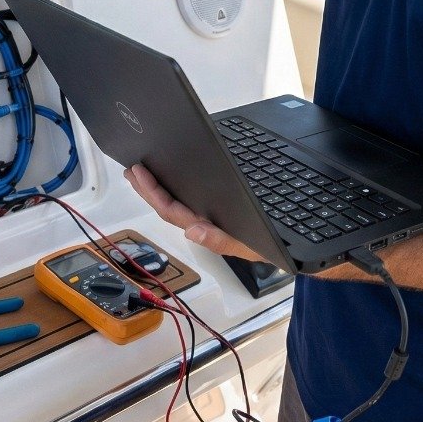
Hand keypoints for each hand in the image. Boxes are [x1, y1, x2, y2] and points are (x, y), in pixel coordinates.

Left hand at [124, 164, 262, 261]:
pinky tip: (168, 182)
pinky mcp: (216, 213)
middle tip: (131, 169)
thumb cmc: (268, 246)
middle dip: (146, 189)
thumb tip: (192, 232)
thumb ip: (221, 241)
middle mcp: (202, 223)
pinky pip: (188, 202)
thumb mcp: (249, 246)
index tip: (140, 172)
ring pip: (174, 205)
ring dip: (155, 189)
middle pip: (166, 207)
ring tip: (140, 174)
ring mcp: (208, 219)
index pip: (171, 210)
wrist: (291, 252)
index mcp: (206, 228)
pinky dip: (173, 190)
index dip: (153, 192)